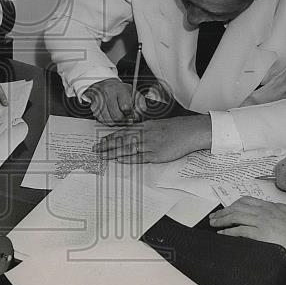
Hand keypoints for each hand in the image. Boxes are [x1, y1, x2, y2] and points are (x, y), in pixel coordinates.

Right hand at [82, 78, 135, 124]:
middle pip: (116, 116)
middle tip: (126, 120)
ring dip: (115, 123)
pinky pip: (101, 119)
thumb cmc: (120, 91)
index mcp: (120, 89)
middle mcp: (108, 93)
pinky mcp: (93, 105)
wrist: (104, 84)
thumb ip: (140, 104)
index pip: (126, 107)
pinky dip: (107, 121)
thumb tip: (138, 116)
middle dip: (123, 121)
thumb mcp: (133, 93)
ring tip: (118, 117)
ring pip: (108, 120)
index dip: (130, 115)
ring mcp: (99, 99)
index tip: (131, 116)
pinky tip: (110, 115)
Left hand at [93, 114, 210, 162]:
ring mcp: (150, 144)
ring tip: (103, 156)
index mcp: (144, 127)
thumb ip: (144, 129)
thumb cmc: (175, 128)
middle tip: (95, 149)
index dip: (110, 137)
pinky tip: (120, 159)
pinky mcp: (157, 154)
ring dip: (113, 152)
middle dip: (107, 145)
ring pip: (128, 148)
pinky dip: (129, 158)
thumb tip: (133, 133)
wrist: (189, 131)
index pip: (123, 132)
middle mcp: (145, 134)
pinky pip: (140, 157)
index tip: (100, 141)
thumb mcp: (157, 125)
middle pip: (122, 139)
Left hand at [208, 197, 285, 264]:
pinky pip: (240, 231)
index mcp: (270, 206)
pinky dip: (229, 231)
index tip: (228, 208)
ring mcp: (261, 222)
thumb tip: (273, 211)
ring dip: (222, 219)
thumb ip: (279, 210)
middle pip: (237, 207)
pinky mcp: (261, 234)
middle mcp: (263, 212)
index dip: (234, 204)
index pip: (247, 201)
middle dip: (224, 211)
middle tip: (214, 216)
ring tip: (214, 223)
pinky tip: (222, 233)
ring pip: (236, 217)